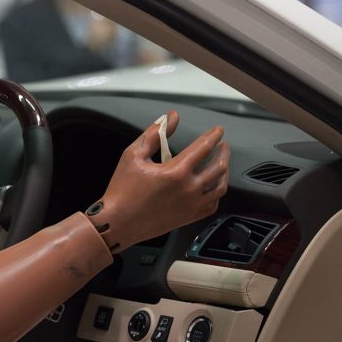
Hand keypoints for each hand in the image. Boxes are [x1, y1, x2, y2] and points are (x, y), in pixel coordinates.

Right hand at [87, 111, 229, 251]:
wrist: (118, 222)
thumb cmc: (122, 189)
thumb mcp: (133, 155)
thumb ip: (154, 134)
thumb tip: (170, 118)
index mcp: (176, 172)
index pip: (203, 148)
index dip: (213, 136)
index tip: (218, 130)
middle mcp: (189, 189)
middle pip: (217, 166)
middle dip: (222, 152)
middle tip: (222, 145)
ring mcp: (192, 205)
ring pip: (220, 186)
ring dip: (223, 172)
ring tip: (221, 163)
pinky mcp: (189, 217)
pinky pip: (212, 204)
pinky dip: (216, 193)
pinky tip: (212, 186)